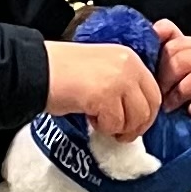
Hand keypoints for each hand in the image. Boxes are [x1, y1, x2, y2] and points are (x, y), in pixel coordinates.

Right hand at [44, 41, 159, 139]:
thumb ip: (122, 84)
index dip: (145, 114)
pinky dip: (103, 127)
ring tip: (100, 122)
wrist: (37, 69)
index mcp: (129, 58)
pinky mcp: (106, 96)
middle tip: (120, 134)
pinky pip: (115, 123)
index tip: (132, 124)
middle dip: (137, 126)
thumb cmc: (63, 72)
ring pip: (135, 118)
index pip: (153, 91)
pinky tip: (89, 117)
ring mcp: (119, 80)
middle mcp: (129, 66)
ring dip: (119, 128)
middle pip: (150, 106)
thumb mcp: (102, 70)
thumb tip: (135, 112)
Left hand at [154, 21, 190, 126]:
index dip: (159, 65)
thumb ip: (169, 44)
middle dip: (166, 82)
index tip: (154, 81)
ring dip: (177, 97)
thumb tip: (156, 28)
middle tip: (161, 96)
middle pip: (183, 61)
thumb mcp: (180, 67)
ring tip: (171, 107)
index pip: (175, 45)